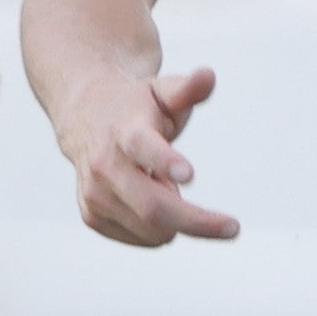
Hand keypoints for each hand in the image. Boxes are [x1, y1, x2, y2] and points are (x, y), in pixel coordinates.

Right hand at [65, 60, 240, 248]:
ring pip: (148, 228)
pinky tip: (154, 200)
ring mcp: (94, 193)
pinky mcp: (92, 215)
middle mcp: (104, 165)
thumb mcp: (162, 91)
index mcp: (125, 130)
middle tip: (232, 228)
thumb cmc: (137, 106)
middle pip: (152, 205)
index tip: (190, 174)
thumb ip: (188, 88)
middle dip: (195, 221)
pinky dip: (159, 229)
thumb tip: (208, 76)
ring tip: (171, 188)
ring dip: (177, 221)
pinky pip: (138, 238)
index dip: (165, 161)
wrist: (84, 118)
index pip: (142, 146)